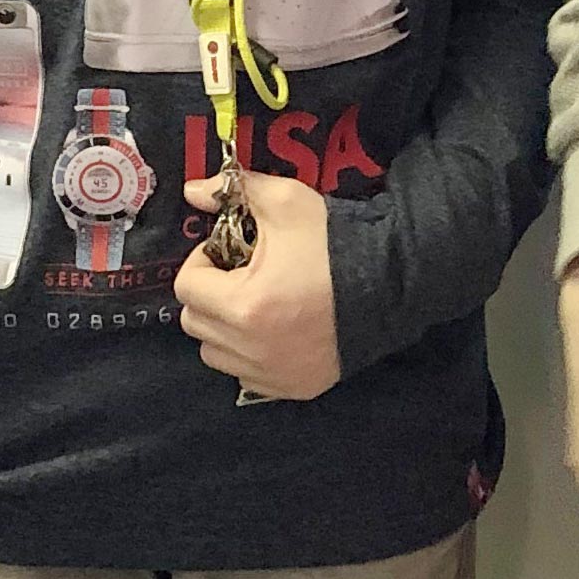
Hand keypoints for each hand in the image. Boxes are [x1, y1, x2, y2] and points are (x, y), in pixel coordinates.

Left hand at [176, 170, 342, 401]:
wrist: (392, 284)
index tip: (227, 252)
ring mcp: (271, 374)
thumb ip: (235, 190)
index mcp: (244, 304)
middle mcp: (251, 348)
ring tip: (255, 305)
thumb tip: (192, 191)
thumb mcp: (287, 202)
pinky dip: (249, 355)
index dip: (201, 262)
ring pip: (215, 354)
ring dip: (223, 329)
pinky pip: (246, 376)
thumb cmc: (334, 244)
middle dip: (208, 295)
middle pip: (195, 323)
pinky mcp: (292, 388)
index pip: (186, 287)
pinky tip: (275, 331)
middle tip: (238, 276)